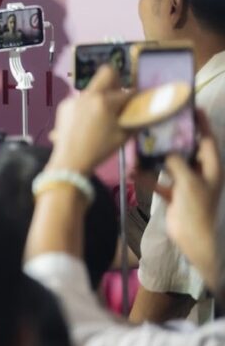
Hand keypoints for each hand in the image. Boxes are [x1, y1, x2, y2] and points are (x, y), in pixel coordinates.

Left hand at [47, 65, 131, 173]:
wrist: (70, 160)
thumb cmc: (99, 149)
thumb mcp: (122, 136)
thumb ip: (134, 120)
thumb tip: (143, 112)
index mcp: (105, 102)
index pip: (126, 92)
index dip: (134, 97)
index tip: (137, 101)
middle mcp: (89, 95)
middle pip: (106, 73)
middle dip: (116, 80)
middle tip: (119, 94)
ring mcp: (74, 99)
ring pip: (92, 89)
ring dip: (100, 96)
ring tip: (102, 114)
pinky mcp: (64, 105)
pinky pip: (80, 100)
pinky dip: (87, 106)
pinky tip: (87, 121)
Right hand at [156, 109, 221, 288]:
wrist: (193, 238)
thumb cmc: (196, 208)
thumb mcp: (188, 181)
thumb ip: (177, 162)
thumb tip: (165, 150)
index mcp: (211, 167)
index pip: (207, 140)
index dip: (201, 124)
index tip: (191, 107)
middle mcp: (201, 173)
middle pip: (187, 150)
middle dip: (173, 139)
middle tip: (159, 124)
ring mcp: (187, 184)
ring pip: (171, 165)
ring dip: (156, 159)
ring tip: (142, 148)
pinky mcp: (175, 195)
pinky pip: (160, 181)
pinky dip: (148, 177)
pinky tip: (134, 173)